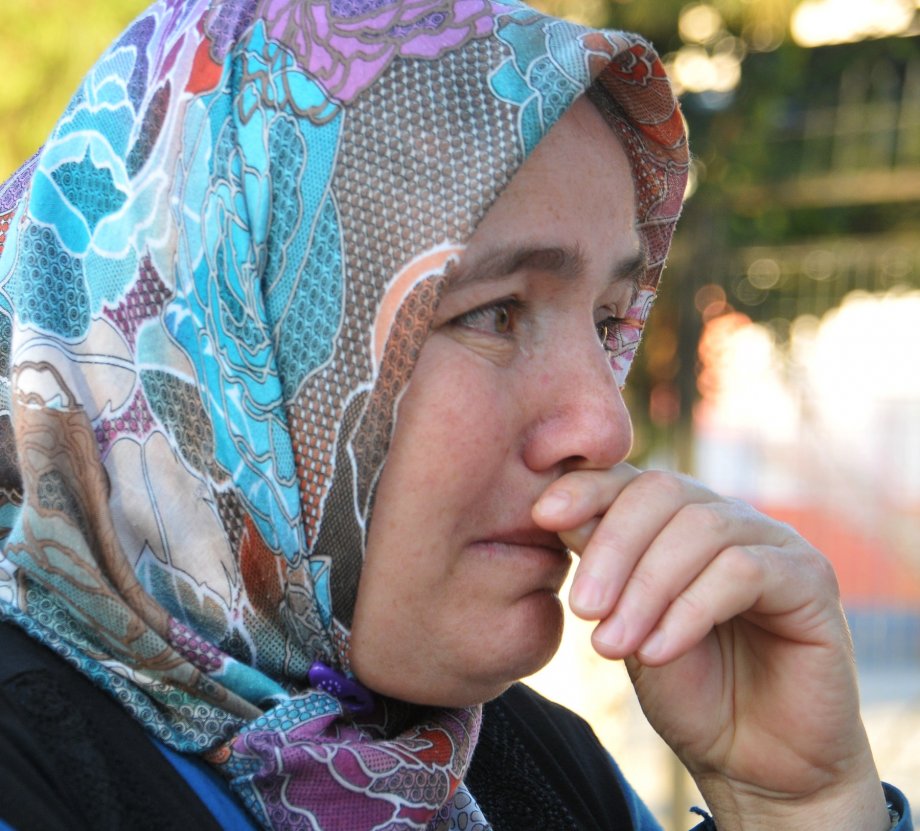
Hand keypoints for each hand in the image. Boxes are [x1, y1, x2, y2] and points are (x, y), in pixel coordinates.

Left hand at [533, 464, 890, 830]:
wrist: (752, 762)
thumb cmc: (685, 688)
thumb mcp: (624, 622)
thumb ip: (601, 566)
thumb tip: (554, 511)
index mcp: (678, 519)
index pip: (630, 478)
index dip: (586, 488)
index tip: (542, 515)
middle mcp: (727, 517)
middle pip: (662, 491)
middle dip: (613, 547)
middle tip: (583, 608)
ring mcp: (773, 542)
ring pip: (700, 528)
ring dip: (647, 587)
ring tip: (612, 645)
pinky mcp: (811, 578)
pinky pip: (743, 572)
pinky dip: (689, 610)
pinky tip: (657, 653)